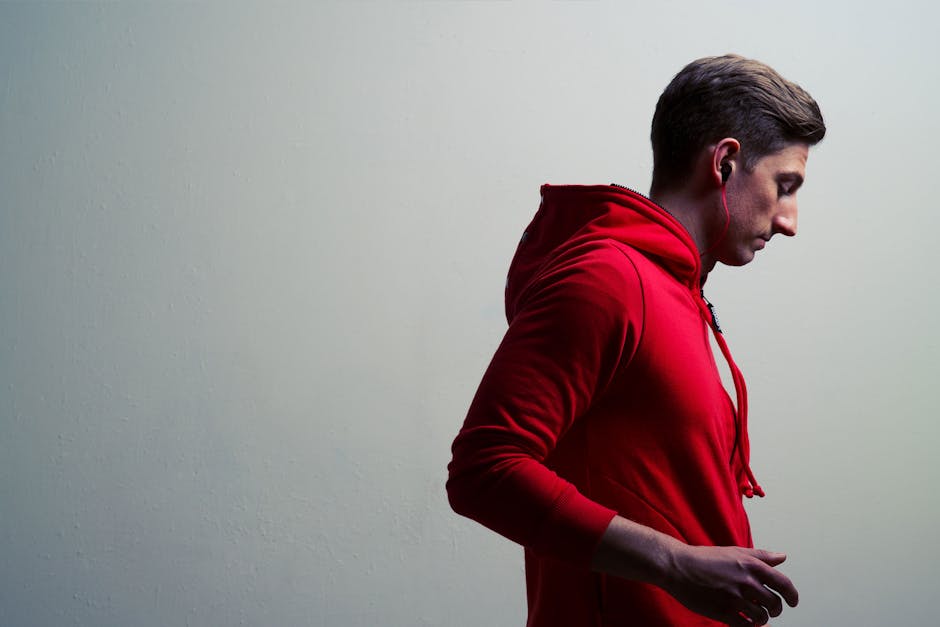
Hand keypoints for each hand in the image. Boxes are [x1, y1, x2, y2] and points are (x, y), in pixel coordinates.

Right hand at [659, 543, 798, 625]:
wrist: (677, 567)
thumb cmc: (704, 559)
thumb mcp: (734, 552)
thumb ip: (761, 556)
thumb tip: (782, 557)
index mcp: (751, 565)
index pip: (783, 584)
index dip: (792, 595)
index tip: (793, 601)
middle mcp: (746, 581)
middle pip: (774, 604)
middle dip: (775, 610)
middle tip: (770, 610)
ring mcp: (735, 598)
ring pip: (762, 617)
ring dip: (761, 618)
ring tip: (754, 615)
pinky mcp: (723, 612)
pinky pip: (746, 626)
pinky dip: (748, 625)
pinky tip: (743, 620)